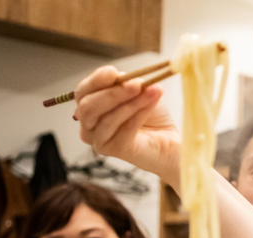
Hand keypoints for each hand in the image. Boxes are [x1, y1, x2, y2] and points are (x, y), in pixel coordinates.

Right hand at [74, 65, 181, 185]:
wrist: (169, 138)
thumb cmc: (151, 116)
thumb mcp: (140, 91)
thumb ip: (128, 83)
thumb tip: (127, 78)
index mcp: (89, 105)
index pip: (83, 91)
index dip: (96, 80)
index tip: (112, 71)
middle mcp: (88, 123)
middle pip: (88, 106)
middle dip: (114, 92)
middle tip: (137, 84)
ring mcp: (98, 139)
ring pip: (107, 119)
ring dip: (131, 103)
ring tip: (151, 93)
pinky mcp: (113, 150)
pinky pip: (124, 130)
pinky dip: (139, 115)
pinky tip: (150, 106)